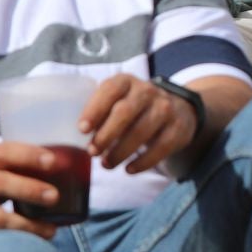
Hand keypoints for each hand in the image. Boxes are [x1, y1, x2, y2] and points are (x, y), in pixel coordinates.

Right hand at [0, 142, 65, 239]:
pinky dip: (14, 240)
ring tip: (50, 230)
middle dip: (29, 189)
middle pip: (1, 183)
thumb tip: (67, 169)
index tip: (52, 160)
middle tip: (55, 196)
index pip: (6, 152)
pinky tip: (34, 241)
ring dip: (25, 225)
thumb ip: (16, 167)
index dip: (29, 154)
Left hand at [79, 74, 197, 172]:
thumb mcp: (117, 100)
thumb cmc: (133, 109)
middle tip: (92, 152)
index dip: (95, 109)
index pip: (110, 89)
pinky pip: (161, 147)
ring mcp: (166, 108)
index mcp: (126, 82)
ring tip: (107, 164)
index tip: (82, 129)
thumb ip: (98, 112)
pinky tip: (130, 170)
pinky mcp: (179, 128)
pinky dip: (144, 162)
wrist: (177, 109)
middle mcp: (148, 91)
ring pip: (143, 130)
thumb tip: (72, 137)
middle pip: (126, 111)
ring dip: (121, 151)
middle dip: (106, 134)